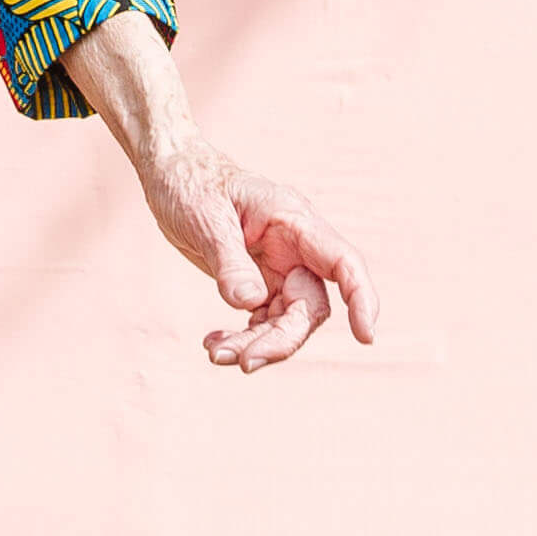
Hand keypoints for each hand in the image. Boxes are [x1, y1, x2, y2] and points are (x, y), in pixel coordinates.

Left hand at [135, 134, 378, 371]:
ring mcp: (278, 266)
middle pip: (310, 306)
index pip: (342, 262)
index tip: (366, 336)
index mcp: (293, 220)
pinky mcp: (258, 281)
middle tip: (242, 362)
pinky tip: (214, 343)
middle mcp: (295, 246)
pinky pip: (263, 320)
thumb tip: (250, 303)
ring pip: (286, 321)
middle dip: (281, 340)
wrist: (171, 173)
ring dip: (257, 345)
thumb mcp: (205, 219)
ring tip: (216, 354)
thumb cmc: (190, 184)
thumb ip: (230, 261)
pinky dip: (242, 338)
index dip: (361, 298)